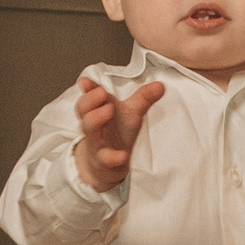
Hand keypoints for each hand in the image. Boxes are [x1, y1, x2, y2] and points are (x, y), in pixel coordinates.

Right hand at [71, 75, 163, 191]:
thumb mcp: (131, 113)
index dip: (89, 88)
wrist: (106, 163)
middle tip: (102, 92)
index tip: (86, 81)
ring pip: (89, 130)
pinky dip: (113, 157)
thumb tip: (160, 85)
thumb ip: (144, 98)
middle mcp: (94, 124)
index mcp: (99, 109)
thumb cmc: (116, 133)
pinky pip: (105, 158)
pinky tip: (122, 155)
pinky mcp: (102, 160)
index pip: (90, 95)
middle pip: (84, 110)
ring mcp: (96, 142)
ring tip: (108, 110)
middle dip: (90, 100)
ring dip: (95, 119)